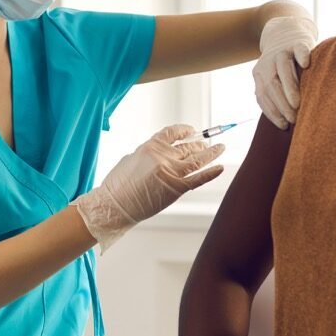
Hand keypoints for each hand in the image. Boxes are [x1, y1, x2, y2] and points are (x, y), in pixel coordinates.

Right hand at [72, 125, 224, 252]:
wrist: (115, 205)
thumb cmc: (118, 185)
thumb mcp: (132, 159)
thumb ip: (149, 154)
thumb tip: (161, 155)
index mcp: (150, 146)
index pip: (173, 132)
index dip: (185, 130)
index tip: (191, 131)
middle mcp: (163, 156)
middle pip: (187, 146)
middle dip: (199, 144)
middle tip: (208, 143)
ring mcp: (171, 172)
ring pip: (197, 159)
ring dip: (212, 152)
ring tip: (221, 147)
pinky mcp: (176, 188)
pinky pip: (198, 178)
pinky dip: (211, 173)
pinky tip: (220, 167)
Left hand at [252, 14, 316, 129]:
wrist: (286, 30)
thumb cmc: (283, 64)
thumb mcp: (273, 77)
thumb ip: (274, 93)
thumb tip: (282, 122)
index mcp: (260, 73)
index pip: (262, 95)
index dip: (272, 111)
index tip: (283, 125)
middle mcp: (268, 62)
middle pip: (272, 84)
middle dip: (281, 104)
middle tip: (293, 119)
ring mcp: (283, 51)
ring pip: (283, 69)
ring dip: (289, 87)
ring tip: (297, 104)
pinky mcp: (298, 42)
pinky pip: (299, 49)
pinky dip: (302, 56)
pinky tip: (306, 65)